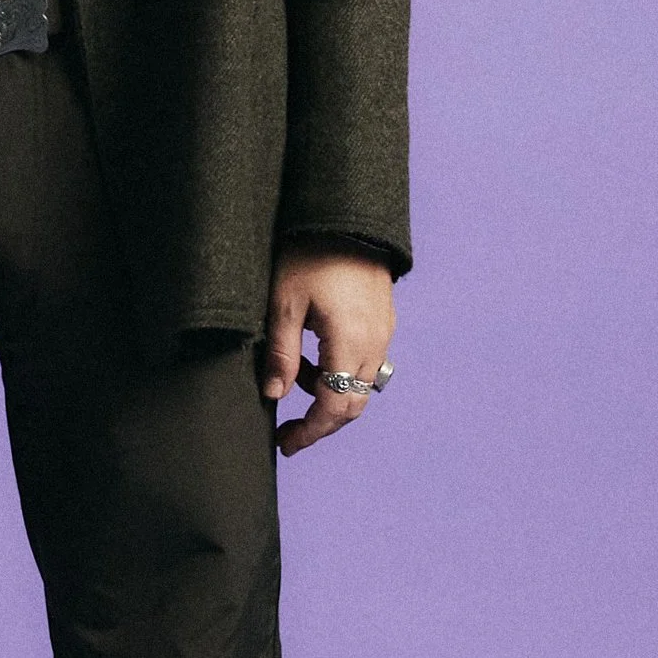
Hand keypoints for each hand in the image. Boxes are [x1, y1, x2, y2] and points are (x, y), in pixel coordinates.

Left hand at [262, 247, 395, 459]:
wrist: (345, 215)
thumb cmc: (309, 254)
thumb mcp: (283, 304)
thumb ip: (280, 354)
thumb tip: (274, 395)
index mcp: (351, 342)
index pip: (335, 407)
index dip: (310, 431)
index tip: (284, 442)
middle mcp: (375, 342)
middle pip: (353, 403)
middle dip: (321, 423)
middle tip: (288, 431)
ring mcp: (383, 331)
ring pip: (360, 384)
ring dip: (329, 395)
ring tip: (294, 380)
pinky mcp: (383, 319)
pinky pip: (365, 361)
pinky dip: (340, 372)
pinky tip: (313, 358)